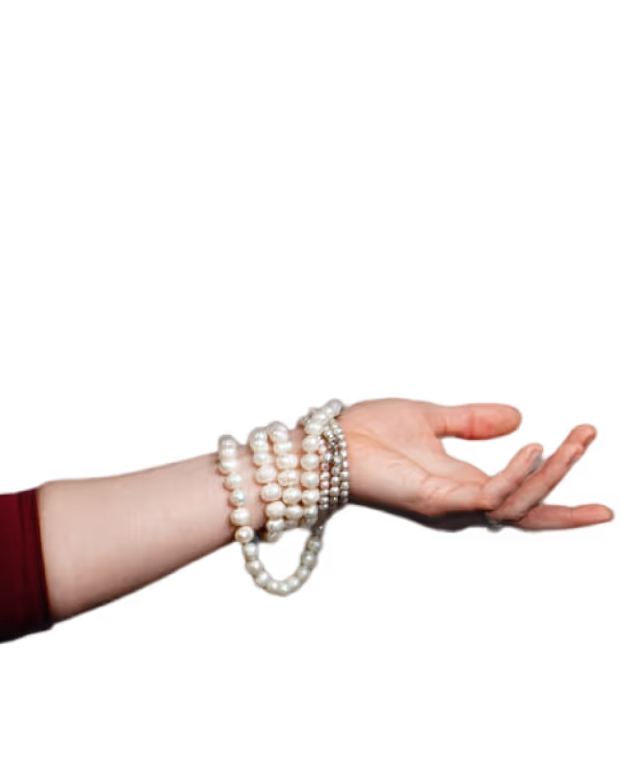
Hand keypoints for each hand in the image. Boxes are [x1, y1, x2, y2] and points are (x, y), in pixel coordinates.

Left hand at [335, 395, 615, 535]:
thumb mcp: (430, 417)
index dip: (564, 499)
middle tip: (593, 437)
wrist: (320, 445)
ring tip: (571, 438)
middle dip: (570, 487)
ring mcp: (453, 511)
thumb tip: (521, 416)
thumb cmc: (365, 433)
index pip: (525, 502)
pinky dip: (516, 476)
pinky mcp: (438, 506)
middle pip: (533, 511)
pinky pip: (492, 499)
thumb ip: (472, 420)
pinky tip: (532, 447)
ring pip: (521, 505)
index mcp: (464, 487)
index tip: (608, 504)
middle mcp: (464, 507)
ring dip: (552, 474)